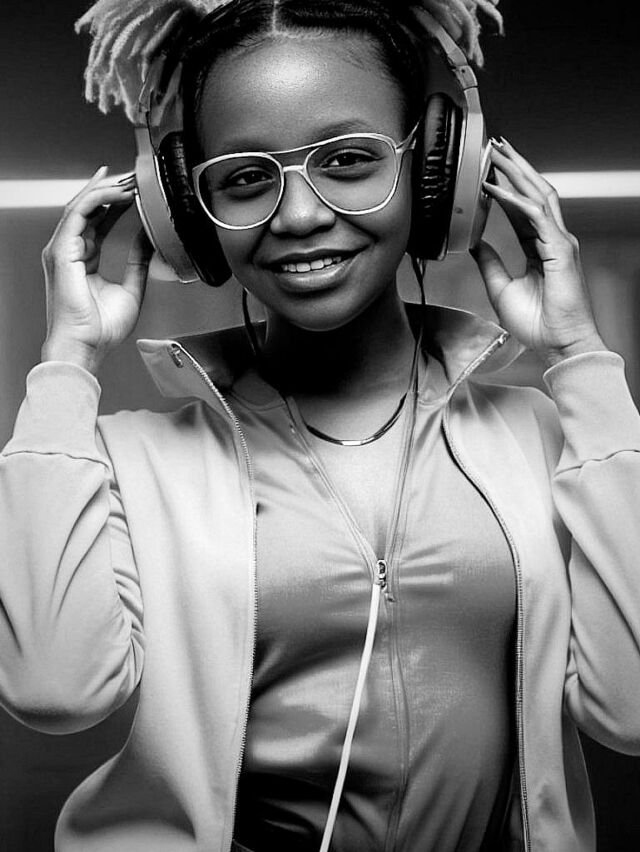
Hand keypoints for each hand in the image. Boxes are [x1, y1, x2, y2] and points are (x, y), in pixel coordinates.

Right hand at [41, 166, 152, 374]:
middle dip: (111, 187)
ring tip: (129, 179)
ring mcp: (63, 250)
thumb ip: (137, 262)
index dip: (115, 200)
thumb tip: (148, 241)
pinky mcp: (62, 252)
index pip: (98, 219)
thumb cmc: (101, 330)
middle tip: (134, 174)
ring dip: (106, 188)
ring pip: (82, 205)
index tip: (134, 188)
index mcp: (84, 259)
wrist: (87, 347)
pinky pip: (78, 214)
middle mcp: (71, 251)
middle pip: (88, 207)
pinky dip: (97, 199)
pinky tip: (117, 192)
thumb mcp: (131, 289)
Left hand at [471, 138, 607, 367]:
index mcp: (540, 246)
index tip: (487, 170)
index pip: (522, 208)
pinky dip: (515, 200)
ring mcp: (559, 241)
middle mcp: (552, 238)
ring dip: (517, 172)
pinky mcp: (560, 248)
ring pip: (538, 194)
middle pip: (533, 192)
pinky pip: (535, 216)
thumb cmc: (537, 323)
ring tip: (497, 154)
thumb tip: (475, 244)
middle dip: (514, 167)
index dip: (506, 187)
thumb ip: (490, 263)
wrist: (557, 344)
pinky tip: (497, 189)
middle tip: (495, 146)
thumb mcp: (501, 288)